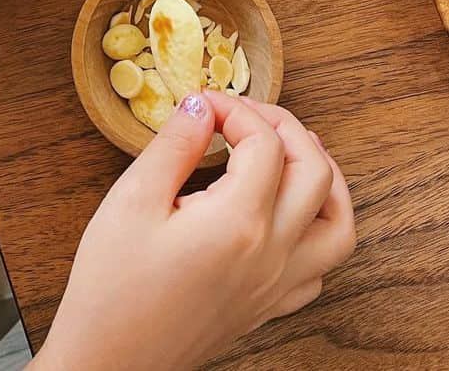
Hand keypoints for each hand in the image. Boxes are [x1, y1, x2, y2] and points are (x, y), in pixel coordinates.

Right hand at [35, 92, 354, 370]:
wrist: (109, 361)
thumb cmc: (113, 288)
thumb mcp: (132, 201)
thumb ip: (174, 145)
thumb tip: (201, 106)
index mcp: (238, 223)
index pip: (264, 143)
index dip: (235, 108)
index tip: (204, 102)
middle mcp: (272, 255)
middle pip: (315, 171)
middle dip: (286, 127)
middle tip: (245, 113)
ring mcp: (277, 286)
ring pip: (339, 224)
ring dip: (325, 177)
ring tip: (292, 150)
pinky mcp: (269, 307)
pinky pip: (322, 266)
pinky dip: (318, 227)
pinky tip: (287, 212)